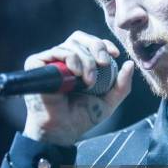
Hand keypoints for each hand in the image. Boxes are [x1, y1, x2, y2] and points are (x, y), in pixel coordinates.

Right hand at [22, 30, 133, 146]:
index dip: (103, 44)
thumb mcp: (109, 101)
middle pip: (80, 38)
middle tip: (104, 63)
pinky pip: (57, 51)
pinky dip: (71, 59)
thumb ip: (122, 85)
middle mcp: (63, 59)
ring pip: (71, 45)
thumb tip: (130, 64)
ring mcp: (50, 61)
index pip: (90, 43)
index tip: (115, 54)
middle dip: (96, 47)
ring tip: (89, 81)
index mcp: (79, 64)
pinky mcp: (37, 63)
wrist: (62, 130)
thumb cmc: (81, 117)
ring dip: (86, 60)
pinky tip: (77, 74)